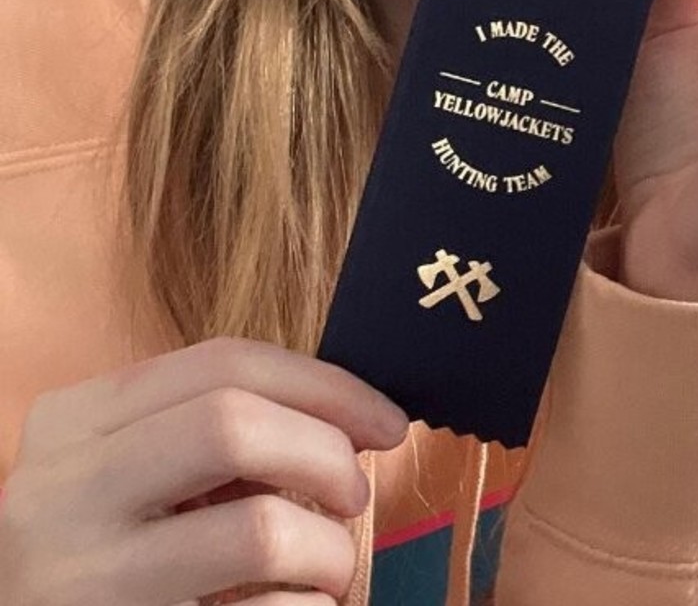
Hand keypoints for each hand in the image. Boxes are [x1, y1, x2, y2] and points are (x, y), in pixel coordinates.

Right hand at [0, 337, 409, 605]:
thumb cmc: (103, 547)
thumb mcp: (127, 468)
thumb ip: (205, 428)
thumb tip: (351, 416)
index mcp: (74, 423)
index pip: (222, 363)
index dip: (325, 383)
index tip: (385, 418)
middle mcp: (63, 495)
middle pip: (234, 425)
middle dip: (324, 450)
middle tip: (353, 491)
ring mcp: (86, 582)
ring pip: (260, 530)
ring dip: (329, 547)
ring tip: (326, 565)